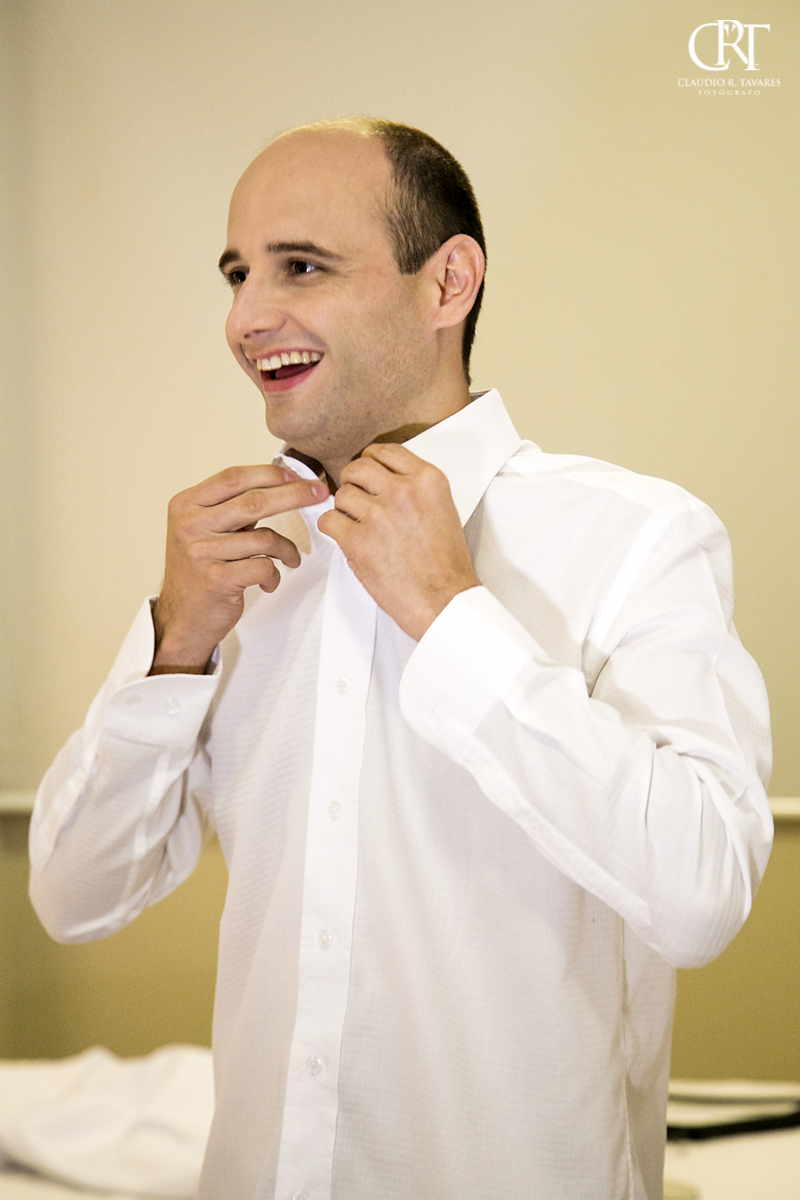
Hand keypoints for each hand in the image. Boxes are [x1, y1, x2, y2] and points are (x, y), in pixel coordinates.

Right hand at [151, 464, 328, 670]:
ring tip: (291, 559)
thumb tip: (282, 482)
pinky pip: (263, 566)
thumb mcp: (207, 530)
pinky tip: (269, 581)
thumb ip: (234, 508)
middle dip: (294, 495)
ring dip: (287, 549)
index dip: (269, 474)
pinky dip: (274, 574)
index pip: (234, 478)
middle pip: (253, 501)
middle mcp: (189, 525)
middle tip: (320, 493)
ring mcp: (201, 552)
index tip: (297, 476)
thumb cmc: (201, 571)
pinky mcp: (216, 579)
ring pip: (264, 538)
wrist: (182, 618)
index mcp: (187, 505)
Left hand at [317, 444, 478, 640]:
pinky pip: (329, 520)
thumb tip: (386, 480)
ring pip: (341, 495)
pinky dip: (333, 529)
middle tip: (357, 497)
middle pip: (359, 468)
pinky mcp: (358, 540)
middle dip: (354, 482)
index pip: (386, 451)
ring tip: (359, 526)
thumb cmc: (446, 564)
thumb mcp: (442, 510)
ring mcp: (379, 515)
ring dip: (345, 510)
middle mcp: (403, 492)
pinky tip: (347, 538)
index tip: (368, 471)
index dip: (371, 461)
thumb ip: (416, 489)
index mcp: (427, 480)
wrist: (444, 599)